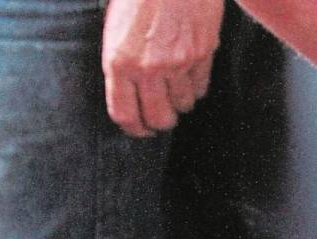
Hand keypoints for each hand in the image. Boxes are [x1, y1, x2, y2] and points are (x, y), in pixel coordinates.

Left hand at [102, 0, 223, 136]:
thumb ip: (121, 66)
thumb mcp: (115, 31)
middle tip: (162, 117)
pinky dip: (196, 87)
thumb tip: (131, 95)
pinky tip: (189, 74)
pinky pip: (200, 87)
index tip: (140, 129)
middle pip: (159, 119)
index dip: (134, 129)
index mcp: (119, 62)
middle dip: (161, 123)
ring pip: (183, 105)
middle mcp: (148, 68)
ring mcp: (177, 63)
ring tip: (176, 89)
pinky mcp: (201, 54)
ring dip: (180, 103)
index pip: (125, 114)